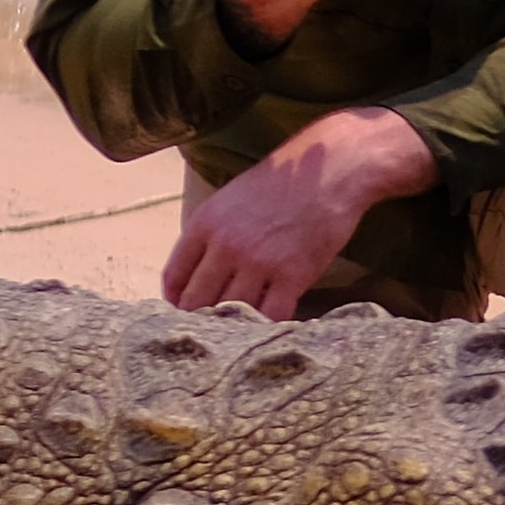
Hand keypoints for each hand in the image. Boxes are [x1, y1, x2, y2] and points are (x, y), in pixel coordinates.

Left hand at [164, 106, 436, 317]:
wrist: (331, 170)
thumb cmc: (283, 181)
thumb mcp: (230, 198)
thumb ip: (210, 233)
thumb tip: (199, 271)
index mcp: (205, 224)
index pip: (174, 277)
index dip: (176, 300)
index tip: (185, 311)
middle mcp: (225, 245)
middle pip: (197, 301)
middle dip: (201, 320)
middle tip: (211, 330)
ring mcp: (259, 262)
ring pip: (231, 313)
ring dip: (234, 327)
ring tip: (239, 334)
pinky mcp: (292, 275)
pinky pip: (272, 315)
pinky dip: (269, 326)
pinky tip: (271, 327)